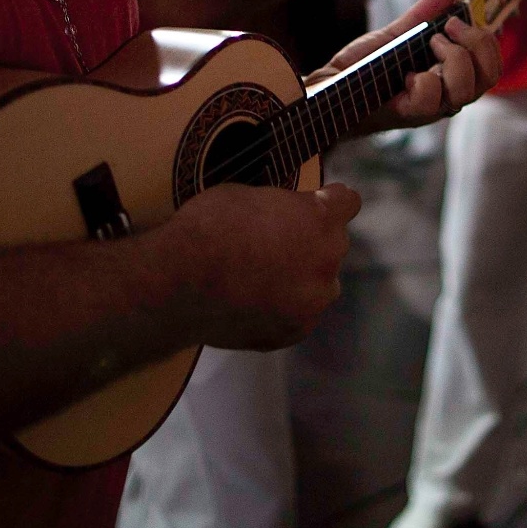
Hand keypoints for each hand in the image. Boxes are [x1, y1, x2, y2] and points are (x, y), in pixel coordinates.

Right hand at [156, 182, 355, 350]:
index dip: (329, 199)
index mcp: (321, 220)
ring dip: (301, 278)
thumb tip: (287, 214)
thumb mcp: (248, 195)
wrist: (179, 283)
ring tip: (262, 278)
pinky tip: (253, 302)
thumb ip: (282, 207)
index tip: (314, 203)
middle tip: (274, 243)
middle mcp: (327, 262)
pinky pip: (298, 315)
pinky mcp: (294, 332)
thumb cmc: (208, 227)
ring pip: (319, 285)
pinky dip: (283, 308)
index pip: (347, 202)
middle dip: (311, 241)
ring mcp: (312, 302)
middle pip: (333, 245)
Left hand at [306, 0, 501, 133]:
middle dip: (474, 44)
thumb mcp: (398, 35)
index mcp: (451, 78)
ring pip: (465, 90)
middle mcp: (447, 96)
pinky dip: (421, 81)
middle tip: (444, 31)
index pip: (493, 67)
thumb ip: (424, 15)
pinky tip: (404, 75)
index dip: (485, 41)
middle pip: (489, 78)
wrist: (332, 85)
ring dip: (451, 59)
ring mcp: (431, 108)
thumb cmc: (366, 67)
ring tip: (427, 46)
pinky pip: (430, 100)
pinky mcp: (408, 114)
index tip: (454, 22)